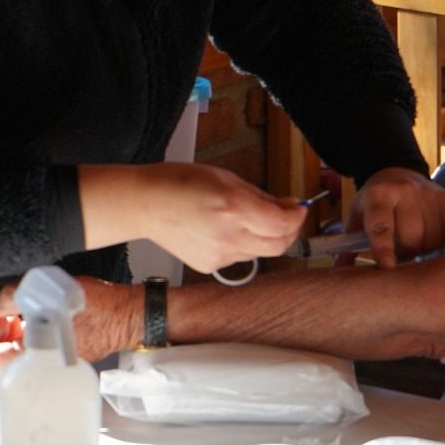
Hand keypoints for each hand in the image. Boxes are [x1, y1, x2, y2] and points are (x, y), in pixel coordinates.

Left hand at [0, 278, 142, 383]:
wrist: (130, 315)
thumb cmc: (98, 305)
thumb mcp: (52, 293)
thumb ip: (13, 299)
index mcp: (36, 360)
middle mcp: (42, 372)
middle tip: (10, 317)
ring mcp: (50, 370)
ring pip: (13, 360)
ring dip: (12, 338)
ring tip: (25, 316)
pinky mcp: (58, 364)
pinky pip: (31, 358)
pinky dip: (28, 341)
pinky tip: (39, 322)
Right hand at [81, 162, 305, 275]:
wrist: (145, 204)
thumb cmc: (180, 183)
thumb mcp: (227, 178)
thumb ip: (261, 196)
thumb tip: (288, 206)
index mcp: (235, 208)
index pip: (282, 224)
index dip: (297, 216)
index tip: (298, 208)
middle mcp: (229, 236)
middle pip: (278, 246)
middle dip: (289, 231)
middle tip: (287, 217)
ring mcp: (219, 255)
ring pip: (259, 253)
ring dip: (264, 237)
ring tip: (246, 219)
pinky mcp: (208, 266)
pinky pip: (238, 259)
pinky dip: (241, 245)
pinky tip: (223, 230)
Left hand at [347, 167, 444, 267]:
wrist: (398, 173)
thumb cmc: (375, 202)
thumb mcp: (357, 216)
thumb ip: (348, 243)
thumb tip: (340, 269)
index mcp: (379, 194)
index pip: (382, 226)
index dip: (384, 249)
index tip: (388, 267)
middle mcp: (406, 190)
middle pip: (410, 238)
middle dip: (404, 253)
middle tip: (397, 252)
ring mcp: (429, 194)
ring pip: (430, 240)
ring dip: (421, 249)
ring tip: (411, 240)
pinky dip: (435, 242)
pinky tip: (425, 234)